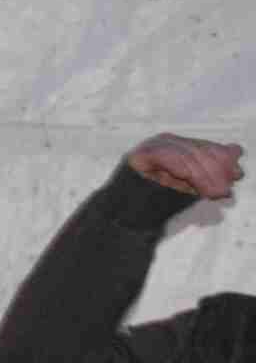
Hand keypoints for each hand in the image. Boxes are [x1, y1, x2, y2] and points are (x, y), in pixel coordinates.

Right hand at [124, 133, 242, 201]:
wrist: (126, 220)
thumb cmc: (157, 204)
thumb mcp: (192, 186)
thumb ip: (211, 171)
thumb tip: (237, 150)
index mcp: (178, 145)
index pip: (206, 147)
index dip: (223, 160)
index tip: (237, 176)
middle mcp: (164, 141)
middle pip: (198, 150)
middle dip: (216, 171)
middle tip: (224, 191)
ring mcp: (149, 147)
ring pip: (185, 154)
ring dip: (202, 175)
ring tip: (211, 193)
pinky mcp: (137, 157)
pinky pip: (166, 157)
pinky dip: (182, 168)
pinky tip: (191, 182)